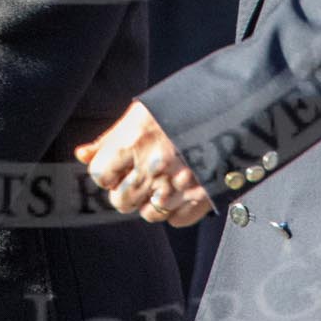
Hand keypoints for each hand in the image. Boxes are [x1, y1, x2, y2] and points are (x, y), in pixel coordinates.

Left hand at [75, 100, 212, 226]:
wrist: (238, 102)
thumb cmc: (187, 101)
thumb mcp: (143, 110)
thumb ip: (110, 137)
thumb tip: (82, 154)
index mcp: (135, 140)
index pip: (99, 175)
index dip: (106, 171)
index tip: (117, 166)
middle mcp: (154, 167)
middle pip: (120, 201)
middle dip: (126, 190)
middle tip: (141, 173)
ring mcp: (179, 186)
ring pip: (149, 214)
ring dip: (152, 201)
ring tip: (164, 178)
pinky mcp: (203, 198)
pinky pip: (177, 220)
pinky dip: (178, 208)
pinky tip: (183, 187)